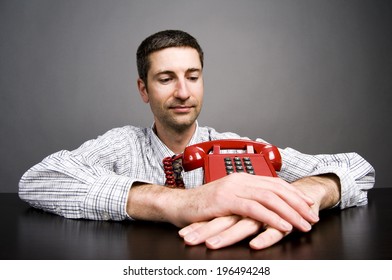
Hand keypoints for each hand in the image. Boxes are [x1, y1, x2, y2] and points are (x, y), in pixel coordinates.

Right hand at [128, 173, 319, 232]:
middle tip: (312, 216)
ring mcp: (233, 188)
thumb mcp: (229, 199)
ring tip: (303, 224)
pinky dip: (272, 217)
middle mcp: (240, 179)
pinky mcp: (226, 200)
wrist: (179, 204)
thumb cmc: (203, 205)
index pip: (275, 183)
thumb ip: (246, 199)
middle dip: (298, 203)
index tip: (307, 205)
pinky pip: (255, 209)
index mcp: (242, 177)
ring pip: (269, 198)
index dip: (294, 194)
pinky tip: (284, 226)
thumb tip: (265, 208)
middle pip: (276, 189)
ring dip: (290, 212)